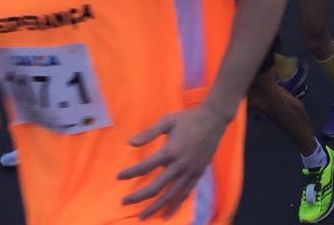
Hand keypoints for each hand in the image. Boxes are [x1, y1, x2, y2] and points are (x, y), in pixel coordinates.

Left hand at [118, 103, 227, 218]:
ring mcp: (190, 172)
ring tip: (141, 217)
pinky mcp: (197, 175)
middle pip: (155, 187)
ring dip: (154, 208)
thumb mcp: (167, 121)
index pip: (145, 167)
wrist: (214, 119)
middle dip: (138, 197)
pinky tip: (165, 215)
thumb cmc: (189, 119)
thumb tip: (129, 142)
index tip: (118, 176)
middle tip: (124, 202)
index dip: (130, 173)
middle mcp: (179, 165)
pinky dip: (174, 206)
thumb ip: (149, 133)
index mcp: (170, 151)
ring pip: (170, 196)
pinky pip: (184, 195)